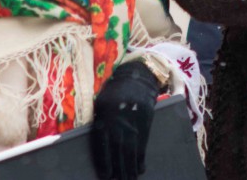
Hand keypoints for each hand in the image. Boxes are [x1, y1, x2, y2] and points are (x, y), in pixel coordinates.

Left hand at [90, 61, 162, 179]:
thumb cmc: (114, 93)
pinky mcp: (146, 119)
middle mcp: (118, 119)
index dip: (104, 161)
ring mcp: (133, 119)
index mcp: (104, 115)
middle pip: (118, 149)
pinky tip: (141, 168)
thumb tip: (100, 149)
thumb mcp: (101, 105)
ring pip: (131, 148)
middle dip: (118, 168)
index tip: (106, 176)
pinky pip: (143, 142)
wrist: (136, 77)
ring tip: (130, 179)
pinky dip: (142, 157)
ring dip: (130, 167)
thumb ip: (100, 124)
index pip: (103, 143)